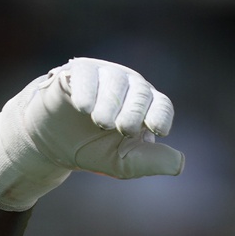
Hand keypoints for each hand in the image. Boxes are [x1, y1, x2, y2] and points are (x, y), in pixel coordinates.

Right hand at [0, 59, 182, 211]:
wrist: (55, 144)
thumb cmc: (95, 150)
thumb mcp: (125, 162)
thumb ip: (152, 162)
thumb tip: (180, 163)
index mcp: (145, 106)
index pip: (161, 105)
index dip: (160, 116)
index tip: (156, 130)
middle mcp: (128, 86)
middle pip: (140, 92)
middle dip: (134, 112)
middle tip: (123, 130)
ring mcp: (103, 75)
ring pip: (115, 81)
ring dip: (110, 102)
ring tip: (100, 121)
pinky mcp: (77, 72)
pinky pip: (85, 74)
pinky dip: (86, 89)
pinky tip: (83, 106)